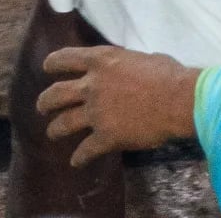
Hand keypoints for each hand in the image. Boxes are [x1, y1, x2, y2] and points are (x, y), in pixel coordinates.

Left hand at [35, 46, 200, 164]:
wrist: (179, 100)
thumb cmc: (168, 75)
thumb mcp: (139, 58)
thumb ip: (124, 64)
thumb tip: (128, 68)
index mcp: (99, 61)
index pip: (64, 59)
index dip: (52, 64)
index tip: (47, 68)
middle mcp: (90, 85)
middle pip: (56, 93)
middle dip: (45, 101)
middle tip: (42, 107)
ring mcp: (96, 112)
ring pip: (64, 122)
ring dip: (55, 129)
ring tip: (52, 133)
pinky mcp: (107, 136)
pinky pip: (87, 149)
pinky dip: (79, 157)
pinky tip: (75, 162)